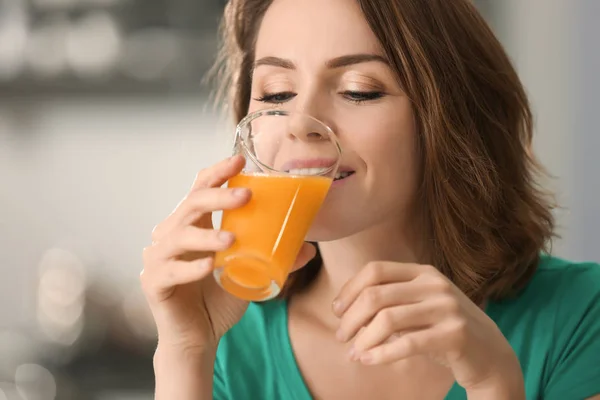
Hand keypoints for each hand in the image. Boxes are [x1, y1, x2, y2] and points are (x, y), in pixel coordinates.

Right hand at [141, 155, 315, 354]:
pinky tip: (208, 267)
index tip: (239, 160)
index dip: (217, 172)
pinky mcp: (153, 283)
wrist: (197, 339)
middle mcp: (171, 236)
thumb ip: (274, 261)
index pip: (199, 189)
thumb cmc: (218, 301)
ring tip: (231, 239)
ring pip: (178, 235)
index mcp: (192, 227)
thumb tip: (309, 248)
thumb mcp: (250, 276)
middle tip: (246, 196)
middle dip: (218, 196)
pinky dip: (190, 268)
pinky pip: (169, 270)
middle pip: (190, 205)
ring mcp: (158, 258)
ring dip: (205, 235)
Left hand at [333, 262, 522, 391]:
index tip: (337, 311)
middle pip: (376, 294)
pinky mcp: (455, 335)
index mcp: (423, 273)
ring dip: (363, 338)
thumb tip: (345, 311)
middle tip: (341, 337)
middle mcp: (435, 285)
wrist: (491, 355)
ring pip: (388, 319)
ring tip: (353, 352)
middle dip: (351, 317)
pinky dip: (381, 353)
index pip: (375, 270)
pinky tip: (367, 360)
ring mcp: (447, 308)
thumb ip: (390, 302)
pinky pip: (407, 344)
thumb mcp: (419, 307)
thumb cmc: (444, 330)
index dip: (350, 290)